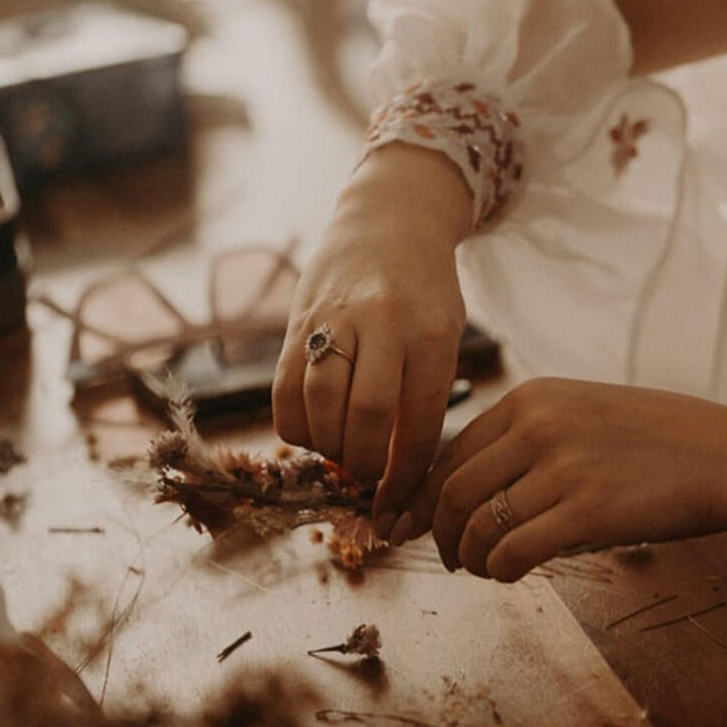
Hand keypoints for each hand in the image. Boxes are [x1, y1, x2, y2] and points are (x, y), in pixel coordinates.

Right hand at [272, 144, 472, 536]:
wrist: (389, 219)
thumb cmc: (425, 292)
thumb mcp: (444, 338)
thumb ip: (422, 400)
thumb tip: (397, 478)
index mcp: (431, 335)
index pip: (418, 424)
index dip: (405, 478)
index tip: (397, 508)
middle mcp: (381, 325)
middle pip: (365, 416)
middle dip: (364, 463)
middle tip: (367, 473)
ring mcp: (333, 320)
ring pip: (318, 404)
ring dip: (328, 446)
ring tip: (342, 449)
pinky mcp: (295, 321)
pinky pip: (283, 390)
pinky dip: (295, 427)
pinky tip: (313, 429)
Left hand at [399, 378, 726, 580]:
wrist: (726, 456)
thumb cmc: (655, 442)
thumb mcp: (580, 413)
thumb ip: (524, 439)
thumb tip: (463, 489)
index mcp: (531, 398)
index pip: (450, 452)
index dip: (423, 497)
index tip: (411, 523)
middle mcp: (539, 425)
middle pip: (453, 491)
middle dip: (438, 533)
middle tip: (447, 558)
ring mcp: (563, 467)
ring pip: (477, 525)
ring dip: (470, 557)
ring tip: (483, 568)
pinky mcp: (587, 510)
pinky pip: (513, 551)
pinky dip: (499, 570)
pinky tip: (509, 573)